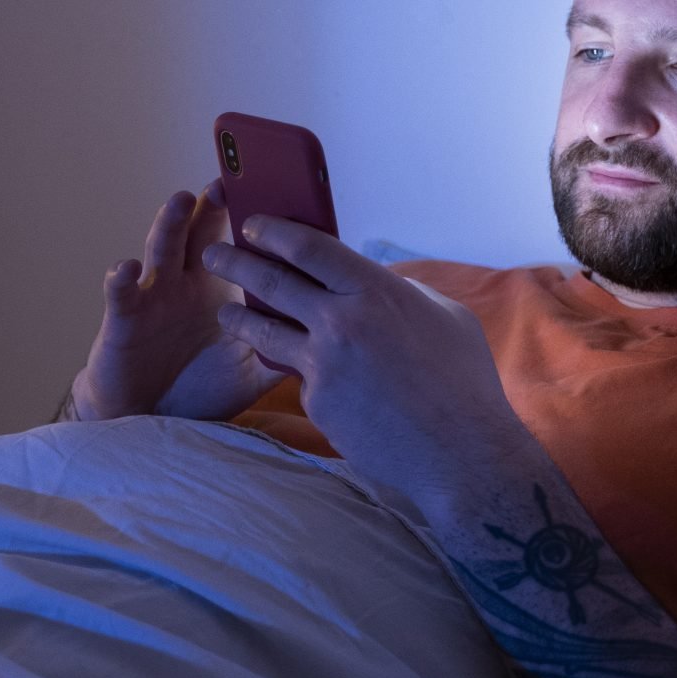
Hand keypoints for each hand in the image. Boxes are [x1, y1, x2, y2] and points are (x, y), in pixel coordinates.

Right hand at [66, 184, 282, 421]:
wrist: (153, 418)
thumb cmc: (200, 387)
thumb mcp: (250, 369)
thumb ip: (283, 346)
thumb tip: (335, 337)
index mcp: (217, 285)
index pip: (237, 241)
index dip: (252, 216)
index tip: (276, 189)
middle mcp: (184, 280)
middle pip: (200, 230)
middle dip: (214, 203)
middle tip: (231, 179)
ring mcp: (153, 295)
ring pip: (162, 249)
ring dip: (170, 223)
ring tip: (183, 199)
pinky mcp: (124, 318)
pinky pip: (122, 294)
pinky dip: (122, 278)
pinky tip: (128, 268)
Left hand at [201, 216, 555, 499]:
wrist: (460, 452)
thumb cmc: (462, 382)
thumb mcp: (442, 316)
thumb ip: (400, 294)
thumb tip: (375, 286)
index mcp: (375, 290)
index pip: (309, 247)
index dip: (275, 231)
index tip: (253, 225)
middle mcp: (341, 321)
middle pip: (272, 282)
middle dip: (236, 263)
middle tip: (213, 254)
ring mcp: (323, 364)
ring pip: (266, 331)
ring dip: (239, 317)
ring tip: (224, 312)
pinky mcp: (317, 403)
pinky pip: (301, 379)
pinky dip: (303, 375)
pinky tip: (304, 377)